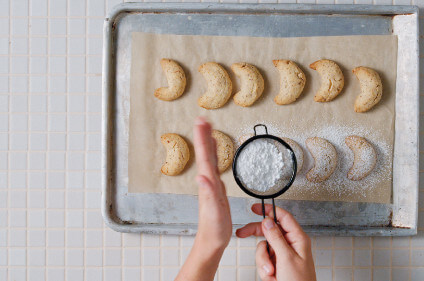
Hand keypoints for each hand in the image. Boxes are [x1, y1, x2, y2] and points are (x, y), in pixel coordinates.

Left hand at [175, 117, 231, 280]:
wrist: (212, 240)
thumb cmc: (213, 228)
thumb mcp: (213, 211)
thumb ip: (209, 193)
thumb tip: (202, 176)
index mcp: (207, 183)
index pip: (205, 156)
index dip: (203, 138)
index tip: (202, 122)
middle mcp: (207, 180)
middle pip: (205, 153)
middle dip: (204, 135)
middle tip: (203, 119)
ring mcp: (211, 184)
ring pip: (209, 158)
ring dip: (208, 143)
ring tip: (208, 129)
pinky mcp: (216, 189)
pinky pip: (215, 167)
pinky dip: (215, 156)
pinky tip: (215, 152)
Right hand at [236, 204, 315, 280]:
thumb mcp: (287, 258)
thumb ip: (276, 238)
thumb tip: (268, 221)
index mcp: (298, 239)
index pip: (283, 218)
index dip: (270, 210)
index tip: (256, 208)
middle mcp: (290, 244)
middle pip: (269, 231)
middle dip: (256, 236)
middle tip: (242, 233)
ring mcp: (281, 255)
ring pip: (263, 248)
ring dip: (263, 261)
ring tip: (271, 272)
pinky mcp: (275, 264)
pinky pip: (262, 260)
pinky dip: (264, 269)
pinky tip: (272, 277)